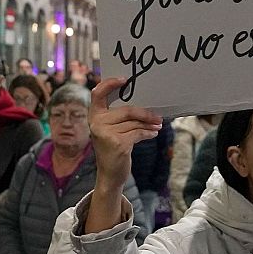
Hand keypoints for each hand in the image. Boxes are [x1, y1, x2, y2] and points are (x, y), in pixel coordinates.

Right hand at [84, 78, 161, 234]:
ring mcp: (106, 133)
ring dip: (149, 124)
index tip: (125, 80)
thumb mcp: (111, 129)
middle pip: (127, 110)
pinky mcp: (117, 143)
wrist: (109, 173)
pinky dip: (148, 133)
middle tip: (158, 116)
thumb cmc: (113, 147)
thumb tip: (143, 101)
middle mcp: (97, 122)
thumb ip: (118, 115)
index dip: (110, 83)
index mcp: (94, 115)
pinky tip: (153, 133)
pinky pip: (138, 132)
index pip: (98, 93)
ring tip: (157, 125)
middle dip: (145, 113)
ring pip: (135, 123)